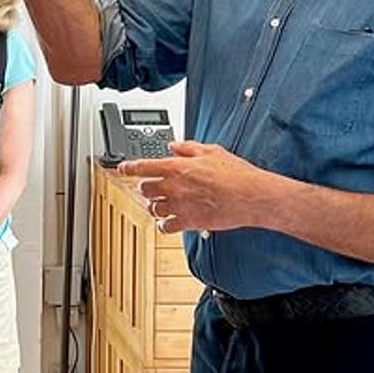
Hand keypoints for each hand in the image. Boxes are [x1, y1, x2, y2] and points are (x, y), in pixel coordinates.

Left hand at [120, 140, 273, 234]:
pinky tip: (168, 221)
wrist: (251, 196)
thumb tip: (174, 145)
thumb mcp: (212, 151)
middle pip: (145, 189)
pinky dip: (163, 224)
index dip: (129, 167)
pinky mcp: (188, 222)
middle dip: (145, 187)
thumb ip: (188, 147)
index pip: (144, 166)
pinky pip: (165, 227)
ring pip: (153, 208)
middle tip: (149, 187)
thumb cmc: (236, 174)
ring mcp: (180, 206)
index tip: (122, 168)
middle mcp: (174, 187)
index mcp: (178, 167)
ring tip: (159, 204)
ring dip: (153, 206)